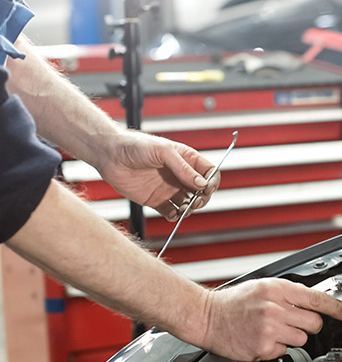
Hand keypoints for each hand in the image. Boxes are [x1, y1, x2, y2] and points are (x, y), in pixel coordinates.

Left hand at [96, 130, 220, 220]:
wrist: (109, 155)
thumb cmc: (135, 145)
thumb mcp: (163, 152)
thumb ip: (183, 168)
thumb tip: (202, 184)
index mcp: (186, 160)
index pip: (209, 172)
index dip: (212, 181)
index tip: (206, 189)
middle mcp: (179, 175)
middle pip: (202, 191)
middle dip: (202, 198)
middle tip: (195, 202)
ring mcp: (169, 189)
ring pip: (189, 204)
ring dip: (190, 209)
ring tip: (183, 209)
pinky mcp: (156, 200)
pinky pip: (171, 212)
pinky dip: (175, 216)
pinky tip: (172, 214)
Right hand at [194, 278, 341, 361]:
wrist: (207, 317)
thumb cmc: (234, 302)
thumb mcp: (263, 287)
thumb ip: (288, 293)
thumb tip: (314, 300)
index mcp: (277, 289)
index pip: (315, 298)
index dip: (335, 307)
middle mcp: (274, 308)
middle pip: (313, 323)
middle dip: (308, 324)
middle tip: (292, 322)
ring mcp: (269, 329)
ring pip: (301, 339)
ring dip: (291, 337)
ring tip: (272, 329)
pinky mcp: (262, 347)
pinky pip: (284, 351)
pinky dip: (275, 348)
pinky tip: (262, 339)